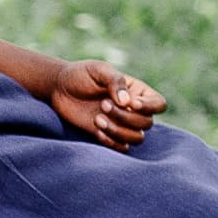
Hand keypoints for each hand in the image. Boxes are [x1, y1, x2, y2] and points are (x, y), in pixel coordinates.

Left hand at [49, 59, 166, 150]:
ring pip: (137, 138)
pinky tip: (96, 129)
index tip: (131, 103)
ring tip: (98, 119)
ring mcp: (121, 124)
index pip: (158, 104)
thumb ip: (115, 82)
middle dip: (125, 117)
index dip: (149, 107)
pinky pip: (121, 147)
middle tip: (103, 105)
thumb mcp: (99, 70)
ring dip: (119, 131)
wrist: (59, 88)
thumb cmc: (81, 75)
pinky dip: (111, 141)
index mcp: (137, 92)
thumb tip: (127, 102)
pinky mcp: (108, 135)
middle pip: (147, 123)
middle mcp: (133, 110)